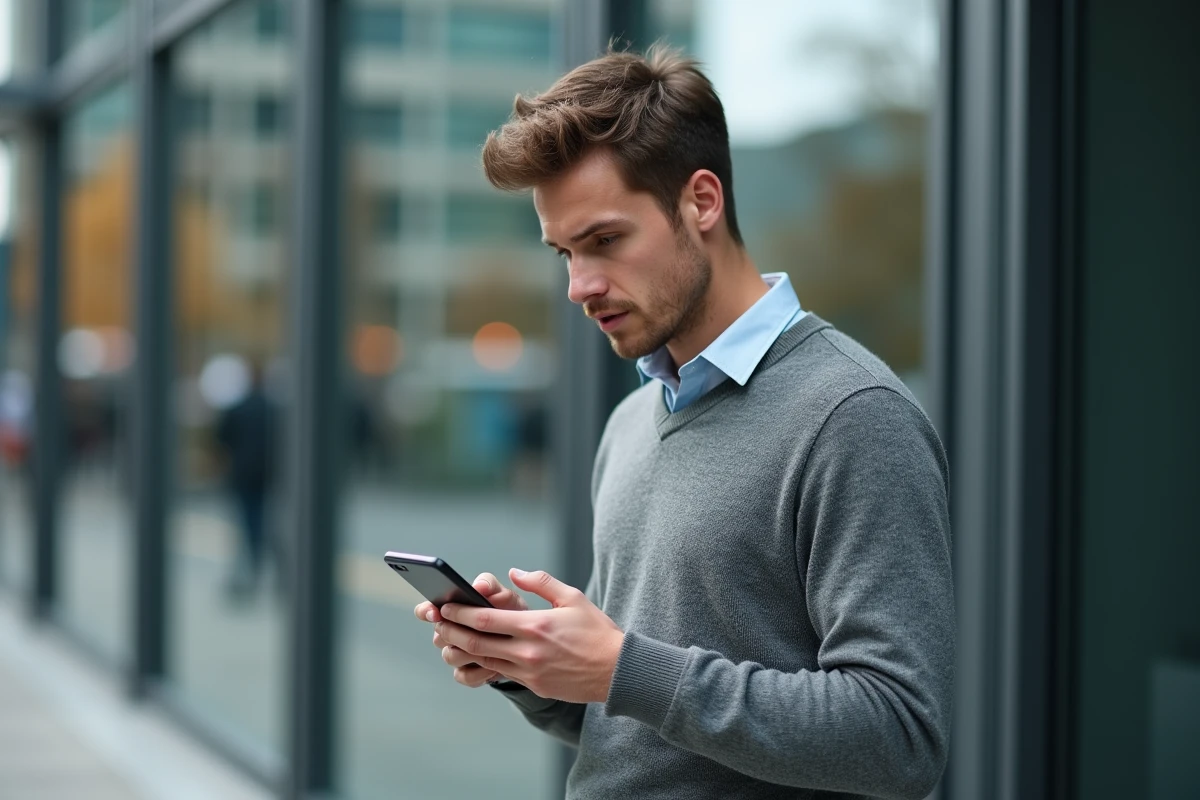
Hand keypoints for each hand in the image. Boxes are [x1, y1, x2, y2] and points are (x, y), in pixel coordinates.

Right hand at [414, 573, 527, 687]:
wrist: (527, 642)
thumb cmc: (511, 613)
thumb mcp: (504, 595)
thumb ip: (490, 585)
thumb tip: (478, 586)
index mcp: (453, 611)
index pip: (427, 610)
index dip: (426, 611)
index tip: (435, 611)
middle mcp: (450, 633)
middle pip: (438, 636)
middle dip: (454, 633)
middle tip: (474, 629)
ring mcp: (457, 654)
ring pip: (450, 656)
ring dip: (469, 652)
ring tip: (491, 648)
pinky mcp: (467, 674)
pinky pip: (463, 676)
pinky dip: (479, 672)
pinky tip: (494, 667)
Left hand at [436, 568, 624, 702]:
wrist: (618, 670)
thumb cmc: (597, 631)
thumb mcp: (572, 597)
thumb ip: (541, 582)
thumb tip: (515, 573)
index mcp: (535, 626)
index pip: (486, 619)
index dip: (460, 613)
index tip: (445, 607)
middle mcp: (528, 651)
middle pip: (477, 642)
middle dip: (452, 632)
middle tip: (437, 623)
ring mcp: (530, 671)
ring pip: (485, 660)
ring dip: (462, 650)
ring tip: (448, 640)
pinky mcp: (535, 684)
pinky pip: (502, 673)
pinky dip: (484, 663)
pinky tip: (475, 655)